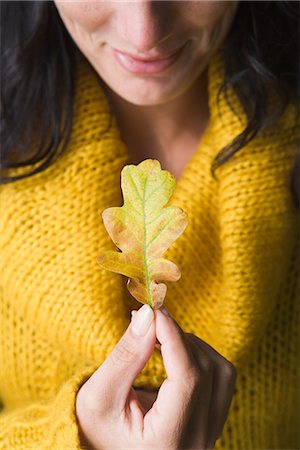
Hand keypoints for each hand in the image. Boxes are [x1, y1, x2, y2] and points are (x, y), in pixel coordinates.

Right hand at [75, 305, 235, 449]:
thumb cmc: (97, 431)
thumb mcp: (98, 396)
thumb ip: (125, 356)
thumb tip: (148, 315)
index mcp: (168, 442)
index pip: (187, 379)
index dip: (174, 337)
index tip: (155, 310)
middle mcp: (198, 442)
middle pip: (205, 371)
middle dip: (178, 336)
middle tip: (151, 318)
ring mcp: (210, 434)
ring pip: (221, 372)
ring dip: (193, 346)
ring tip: (162, 337)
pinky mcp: (212, 422)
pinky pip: (221, 379)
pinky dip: (200, 357)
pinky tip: (175, 353)